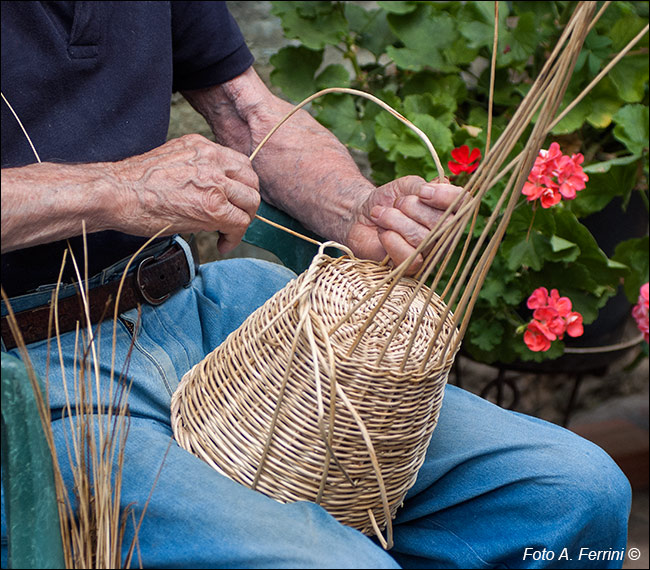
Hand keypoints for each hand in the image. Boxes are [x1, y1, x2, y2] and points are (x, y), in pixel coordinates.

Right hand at [111, 134, 259, 253]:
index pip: (238, 164)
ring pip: (251, 202)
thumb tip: (207, 193)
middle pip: (251, 181)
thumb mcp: (171, 164)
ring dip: (244, 220)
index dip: (240, 186)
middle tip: (235, 219)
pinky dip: (235, 238)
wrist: (115, 193)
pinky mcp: (213, 206)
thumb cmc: (133, 185)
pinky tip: (221, 244)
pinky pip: (240, 223)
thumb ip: (195, 171)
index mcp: (202, 147)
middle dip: (246, 203)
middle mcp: (212, 159)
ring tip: (228, 232)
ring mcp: (215, 181)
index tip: (232, 202)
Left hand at [345, 175, 465, 273]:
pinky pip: (409, 257)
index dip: (446, 197)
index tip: (422, 192)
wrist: (360, 216)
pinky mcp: (411, 269)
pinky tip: (382, 233)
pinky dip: (391, 240)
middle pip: (444, 223)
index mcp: (449, 212)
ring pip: (423, 239)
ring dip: (395, 221)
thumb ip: (423, 186)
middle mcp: (445, 235)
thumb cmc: (387, 201)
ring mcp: (430, 254)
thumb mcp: (406, 186)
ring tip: (381, 215)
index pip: (464, 203)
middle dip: (413, 207)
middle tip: (396, 203)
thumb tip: (441, 186)